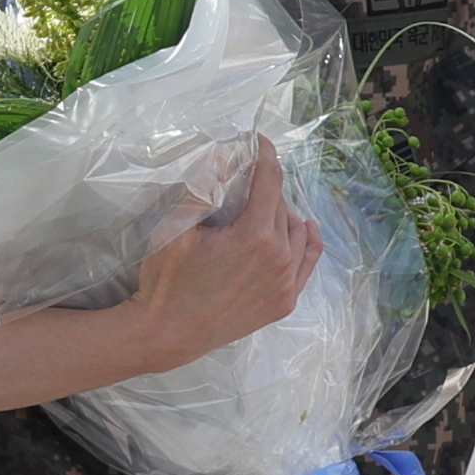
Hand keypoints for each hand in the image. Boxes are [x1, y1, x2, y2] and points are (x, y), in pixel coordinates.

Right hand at [112, 140, 321, 373]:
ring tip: (268, 207)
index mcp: (255, 236)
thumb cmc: (166, 280)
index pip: (270, 181)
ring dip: (285, 215)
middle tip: (246, 184)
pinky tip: (305, 231)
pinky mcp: (284, 303)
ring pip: (299, 234)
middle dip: (267, 189)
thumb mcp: (174, 228)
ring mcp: (286, 284)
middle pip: (283, 207)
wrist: (168, 334)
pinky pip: (307, 264)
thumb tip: (221, 155)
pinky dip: (307, 243)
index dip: (265, 154)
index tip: (259, 140)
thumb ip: (200, 188)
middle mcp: (280, 258)